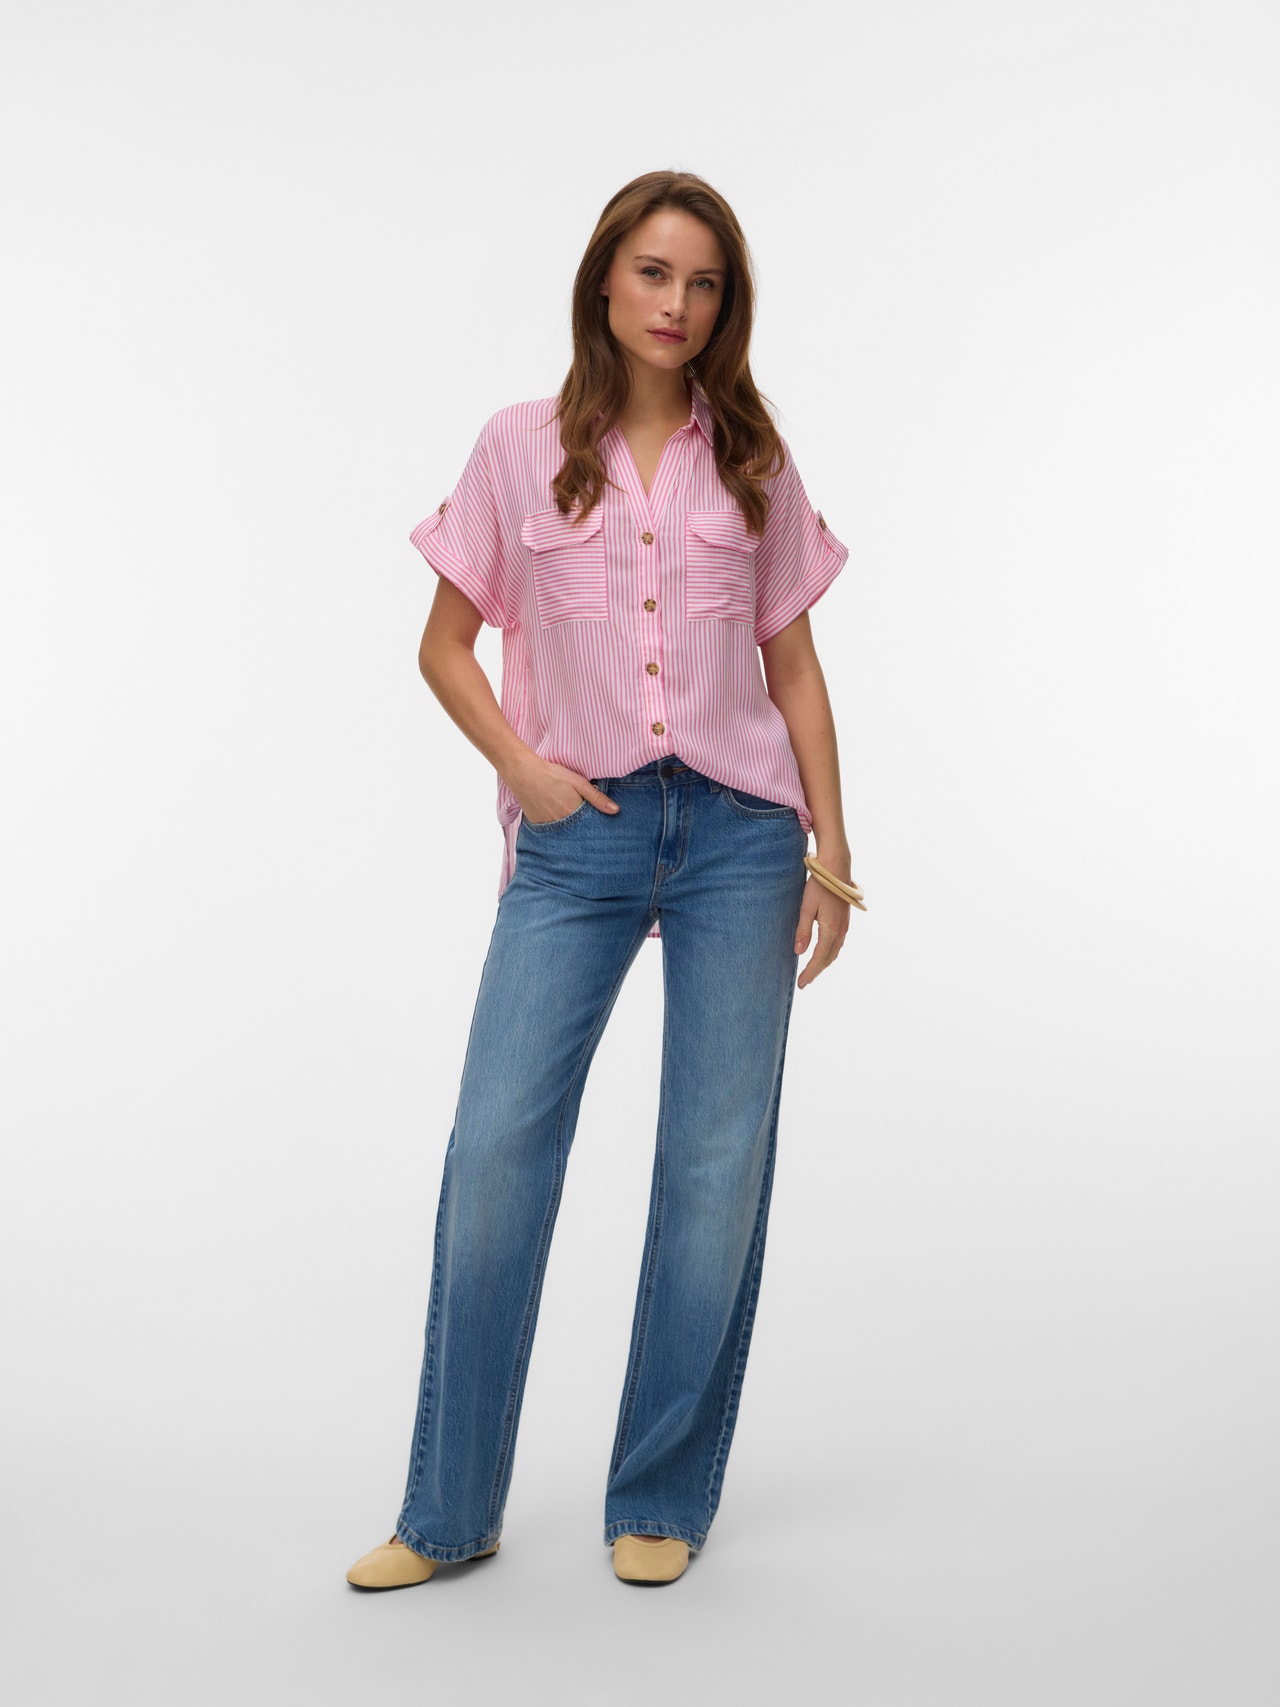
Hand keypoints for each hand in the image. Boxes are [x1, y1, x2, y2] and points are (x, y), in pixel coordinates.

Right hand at [514, 761, 618, 824]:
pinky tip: (554, 814)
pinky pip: (550, 830)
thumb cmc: (552, 775)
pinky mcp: (536, 824)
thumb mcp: (578, 783)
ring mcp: (547, 826)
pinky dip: (555, 825)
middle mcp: (561, 824)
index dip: (595, 825)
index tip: (598, 823)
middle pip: (577, 831)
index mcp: (573, 814)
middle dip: (582, 828)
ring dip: (568, 827)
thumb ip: (597, 798)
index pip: (590, 827)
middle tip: (581, 818)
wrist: (523, 773)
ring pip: (563, 831)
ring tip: (565, 813)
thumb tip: (616, 810)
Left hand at [794, 844, 851, 987]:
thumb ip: (803, 931)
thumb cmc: (820, 885)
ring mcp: (845, 926)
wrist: (837, 867)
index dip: (810, 973)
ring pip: (835, 952)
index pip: (818, 958)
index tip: (801, 984)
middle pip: (828, 958)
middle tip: (805, 982)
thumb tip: (799, 952)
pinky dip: (829, 953)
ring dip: (824, 963)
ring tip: (812, 971)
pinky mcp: (845, 920)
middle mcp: (840, 931)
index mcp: (830, 930)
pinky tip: (823, 953)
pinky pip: (838, 944)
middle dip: (816, 971)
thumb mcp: (806, 907)